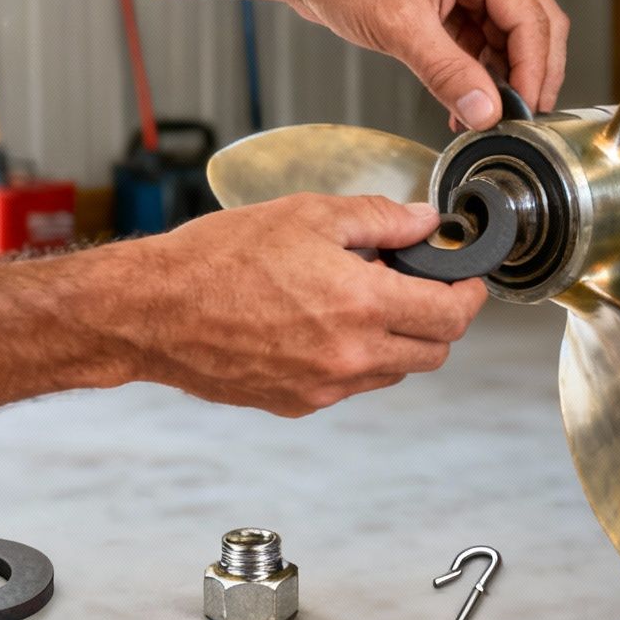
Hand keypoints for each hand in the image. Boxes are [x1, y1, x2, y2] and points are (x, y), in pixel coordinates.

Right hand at [111, 195, 487, 415]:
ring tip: (363, 300)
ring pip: (394, 372)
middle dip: (440, 319)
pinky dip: (355, 358)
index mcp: (361, 304)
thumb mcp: (306, 215)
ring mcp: (325, 387)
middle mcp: (350, 356)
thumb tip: (424, 222)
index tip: (468, 279)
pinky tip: (324, 324)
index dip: (470, 294)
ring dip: (398, 340)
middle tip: (422, 286)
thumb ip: (378, 219)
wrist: (150, 311)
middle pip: (434, 352)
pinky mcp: (298, 403)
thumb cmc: (216, 259)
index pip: (452, 315)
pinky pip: (350, 385)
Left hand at [285, 0, 568, 127]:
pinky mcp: (456, 2)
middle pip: (535, 27)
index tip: (524, 112)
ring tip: (486, 117)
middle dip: (530, 76)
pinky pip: (484, 43)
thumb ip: (448, 72)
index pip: (532, 22)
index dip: (533, 72)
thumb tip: (486, 110)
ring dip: (503, 79)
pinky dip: (480, 74)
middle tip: (521, 119)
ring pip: (512, 39)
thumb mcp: (400, 28)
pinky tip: (466, 103)